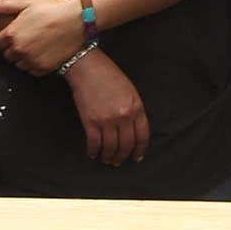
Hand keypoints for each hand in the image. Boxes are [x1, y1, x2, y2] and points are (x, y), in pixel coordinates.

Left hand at [0, 0, 88, 75]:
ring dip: (25, 57)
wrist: (78, 19)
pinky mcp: (43, 67)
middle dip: (16, 48)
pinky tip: (45, 52)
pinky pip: (32, 71)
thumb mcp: (26, 2)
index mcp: (12, 34)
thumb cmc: (52, 9)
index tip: (19, 33)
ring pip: (19, 65)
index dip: (8, 38)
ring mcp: (31, 59)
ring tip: (38, 45)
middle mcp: (19, 49)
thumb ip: (1, 5)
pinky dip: (36, 64)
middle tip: (30, 38)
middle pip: (8, 55)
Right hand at [61, 48, 148, 165]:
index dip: (140, 149)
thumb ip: (134, 109)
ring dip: (109, 156)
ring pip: (111, 147)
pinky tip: (93, 154)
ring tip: (107, 160)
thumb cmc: (109, 76)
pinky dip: (94, 151)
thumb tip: (133, 129)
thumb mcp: (130, 91)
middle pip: (127, 144)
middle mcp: (124, 116)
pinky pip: (94, 143)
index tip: (137, 157)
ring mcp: (107, 120)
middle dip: (123, 156)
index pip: (142, 135)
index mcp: (136, 107)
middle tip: (119, 161)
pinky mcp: (90, 121)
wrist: (88, 68)